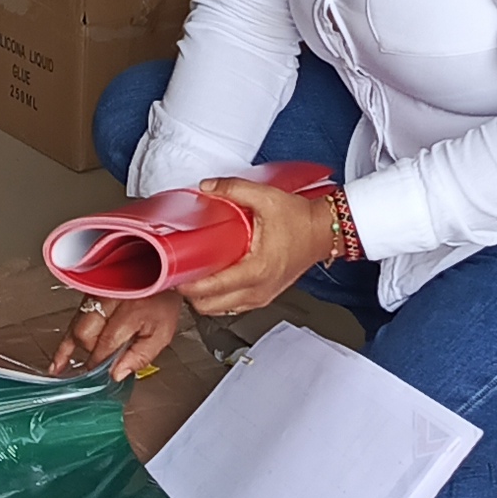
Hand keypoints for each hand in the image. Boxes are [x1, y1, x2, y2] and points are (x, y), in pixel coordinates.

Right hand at [50, 287, 184, 382]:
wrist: (159, 272)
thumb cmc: (161, 301)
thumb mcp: (162, 333)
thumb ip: (141, 355)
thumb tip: (117, 373)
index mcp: (129, 310)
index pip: (106, 344)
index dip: (102, 363)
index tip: (105, 374)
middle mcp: (108, 300)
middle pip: (86, 335)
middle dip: (90, 355)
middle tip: (98, 368)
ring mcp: (96, 295)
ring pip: (76, 328)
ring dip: (75, 349)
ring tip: (65, 369)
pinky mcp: (89, 295)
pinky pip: (72, 320)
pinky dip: (66, 342)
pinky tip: (58, 360)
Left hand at [184, 174, 337, 315]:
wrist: (323, 232)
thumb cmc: (301, 220)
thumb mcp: (266, 198)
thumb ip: (234, 189)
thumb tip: (208, 186)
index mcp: (256, 270)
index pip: (211, 289)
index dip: (186, 284)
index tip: (173, 272)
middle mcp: (258, 289)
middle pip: (208, 307)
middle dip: (190, 293)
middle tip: (180, 272)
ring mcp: (261, 296)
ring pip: (219, 311)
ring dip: (203, 297)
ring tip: (195, 276)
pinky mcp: (264, 296)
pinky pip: (233, 306)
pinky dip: (219, 298)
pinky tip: (214, 280)